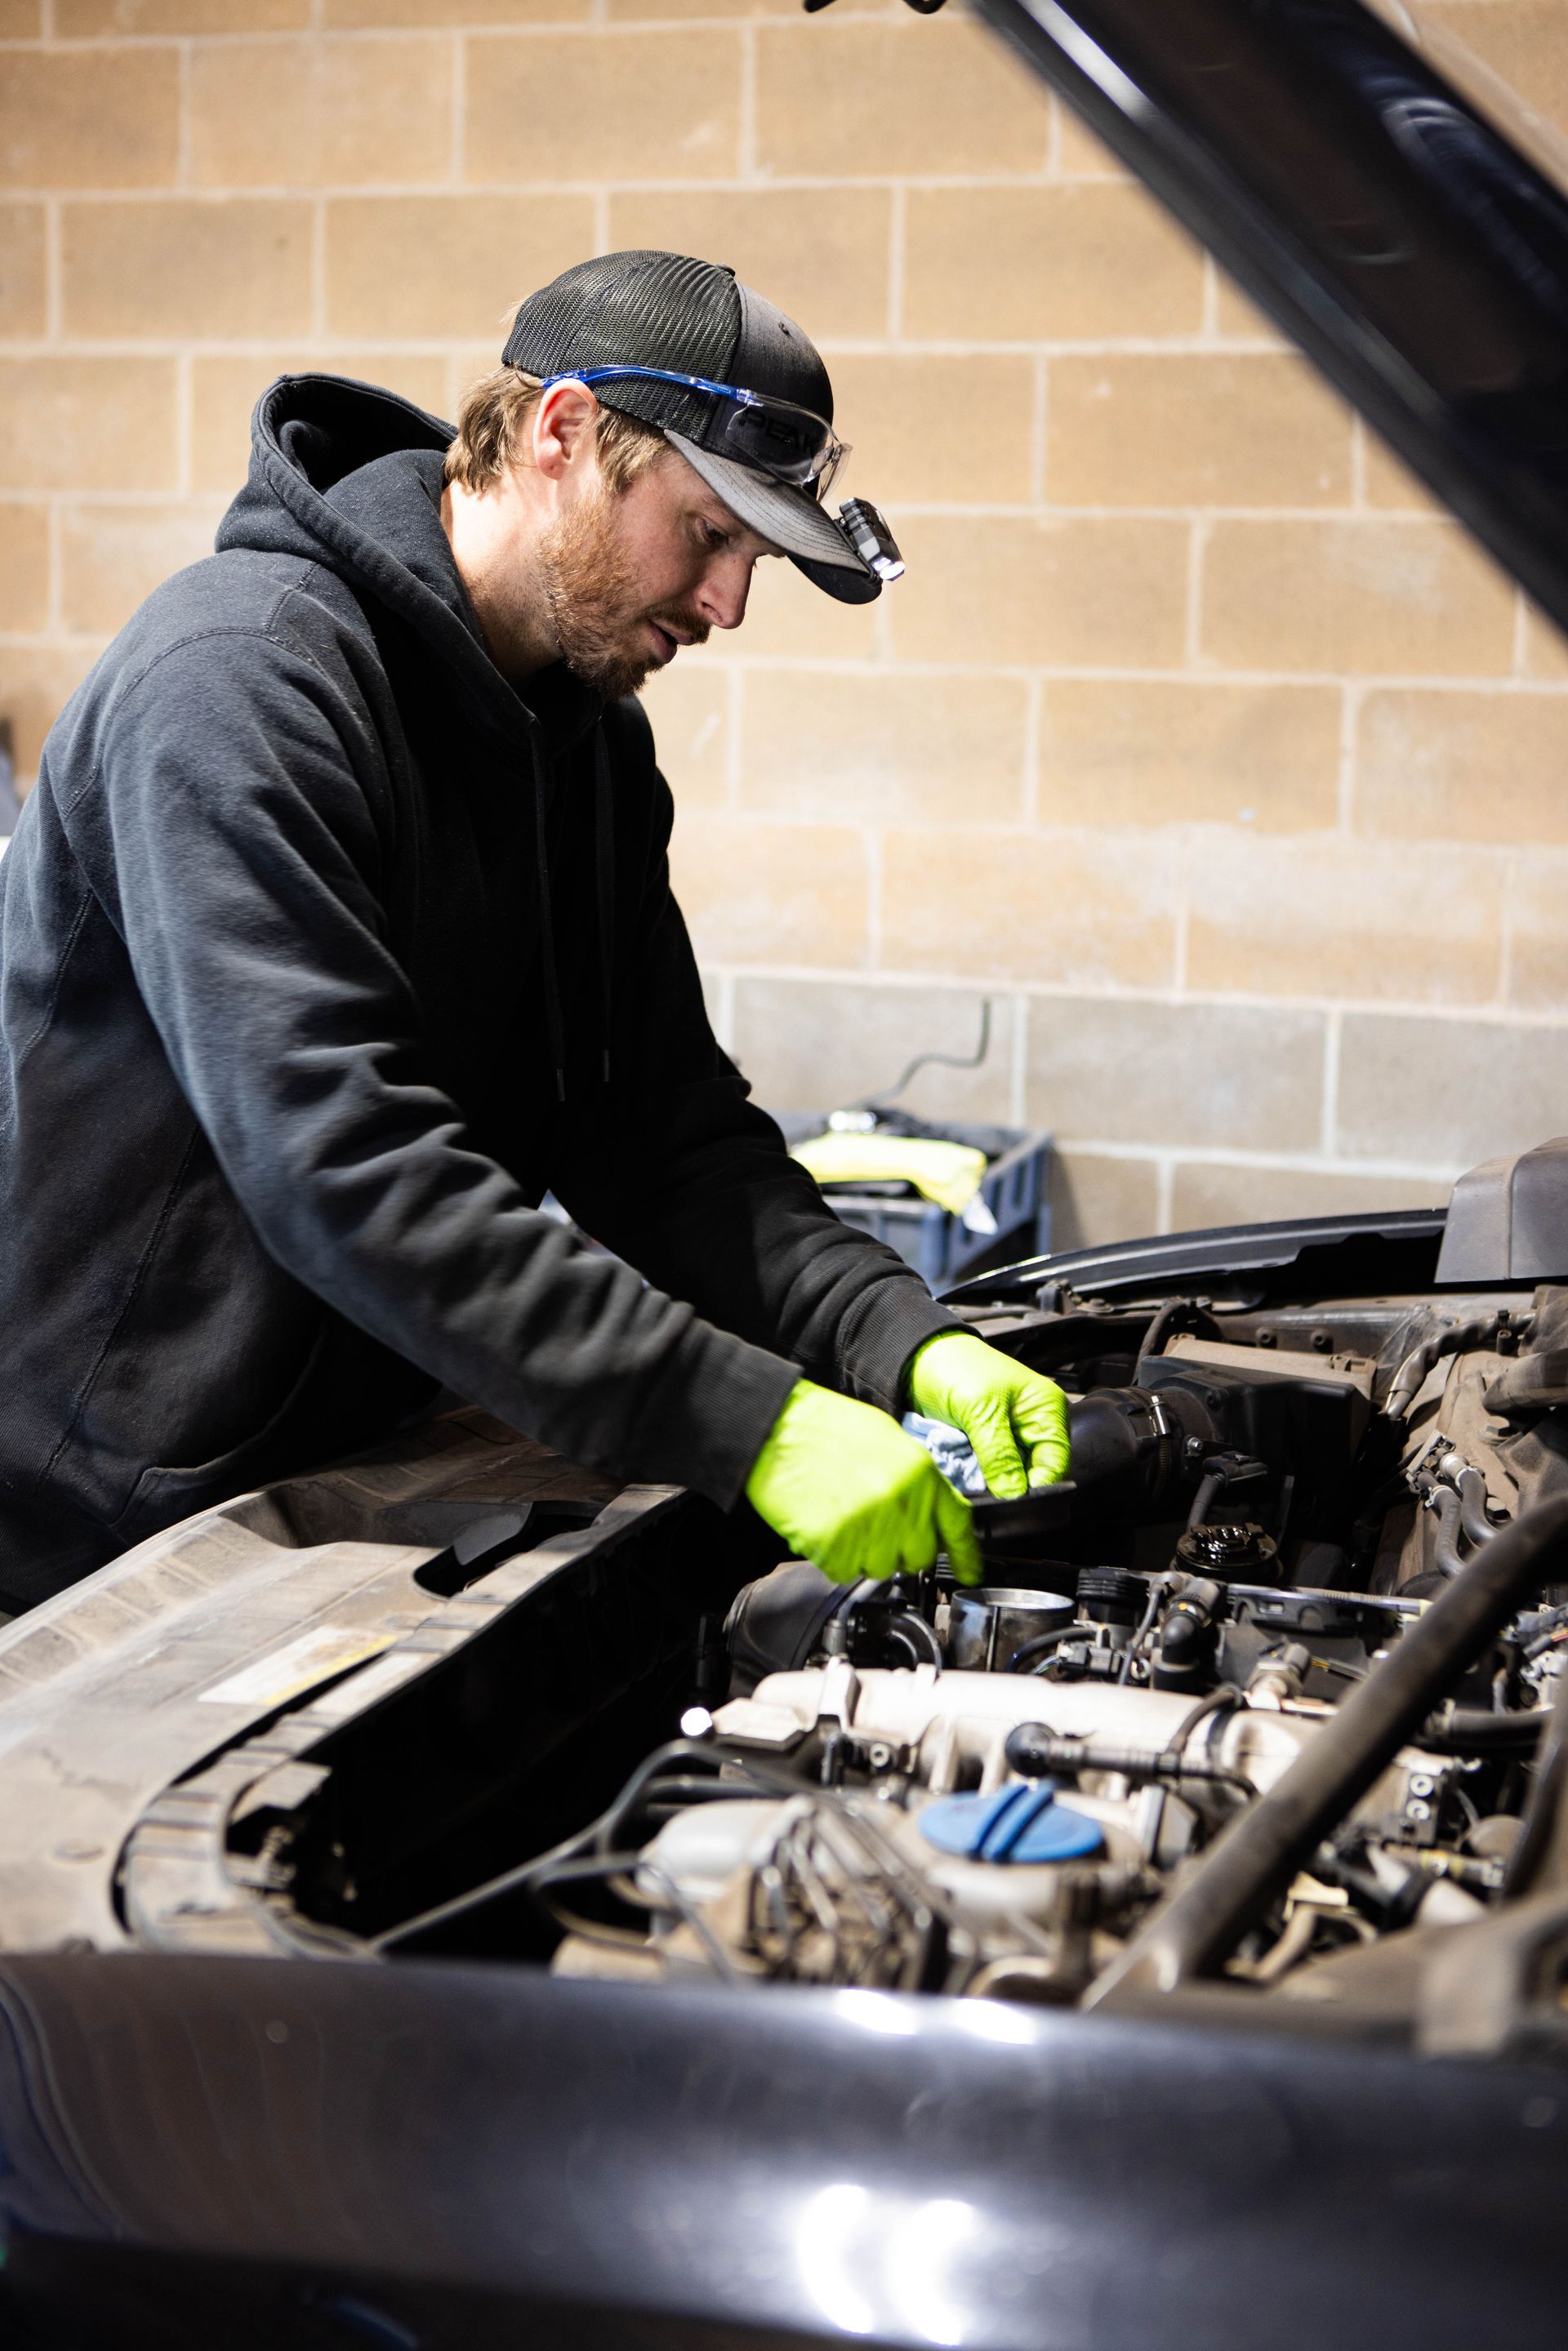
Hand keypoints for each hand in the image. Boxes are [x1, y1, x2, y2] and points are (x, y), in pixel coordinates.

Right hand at [745, 1379, 983, 1586]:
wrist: (777, 1427)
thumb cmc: (825, 1428)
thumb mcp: (888, 1441)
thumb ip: (914, 1480)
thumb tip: (926, 1512)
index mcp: (919, 1472)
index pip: (957, 1524)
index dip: (966, 1555)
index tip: (970, 1573)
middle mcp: (900, 1502)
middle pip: (918, 1557)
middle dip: (901, 1551)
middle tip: (876, 1531)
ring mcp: (868, 1526)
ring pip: (880, 1569)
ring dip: (863, 1555)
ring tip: (843, 1520)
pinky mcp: (834, 1544)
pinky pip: (843, 1571)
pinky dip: (832, 1558)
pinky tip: (822, 1527)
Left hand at [906, 1332, 1070, 1499]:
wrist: (919, 1358)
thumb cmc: (955, 1368)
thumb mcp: (980, 1410)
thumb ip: (999, 1454)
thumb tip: (1014, 1494)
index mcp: (1046, 1409)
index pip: (1055, 1462)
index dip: (1037, 1486)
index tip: (1010, 1501)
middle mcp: (1034, 1426)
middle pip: (1035, 1474)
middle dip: (1012, 1487)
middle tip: (986, 1493)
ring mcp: (1011, 1438)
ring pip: (1011, 1477)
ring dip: (992, 1484)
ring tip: (972, 1483)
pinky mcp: (989, 1447)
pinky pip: (990, 1473)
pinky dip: (979, 1478)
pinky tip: (965, 1477)